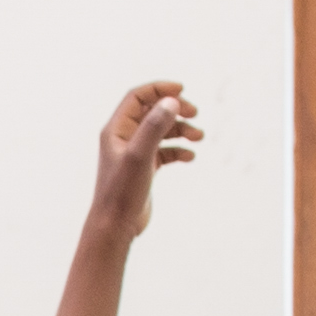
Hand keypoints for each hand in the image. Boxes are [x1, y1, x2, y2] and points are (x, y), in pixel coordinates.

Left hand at [82, 81, 199, 243]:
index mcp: (116, 129)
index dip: (159, 89)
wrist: (115, 226)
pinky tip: (190, 157)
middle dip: (175, 109)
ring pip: (161, 132)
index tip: (182, 90)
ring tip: (199, 137)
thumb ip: (154, 127)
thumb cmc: (122, 192)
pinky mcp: (144, 169)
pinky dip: (178, 150)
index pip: (137, 97)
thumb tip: (171, 102)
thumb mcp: (140, 156)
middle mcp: (123, 138)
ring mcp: (134, 153)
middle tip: (195, 113)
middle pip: (152, 111)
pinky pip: (164, 152)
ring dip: (181, 130)